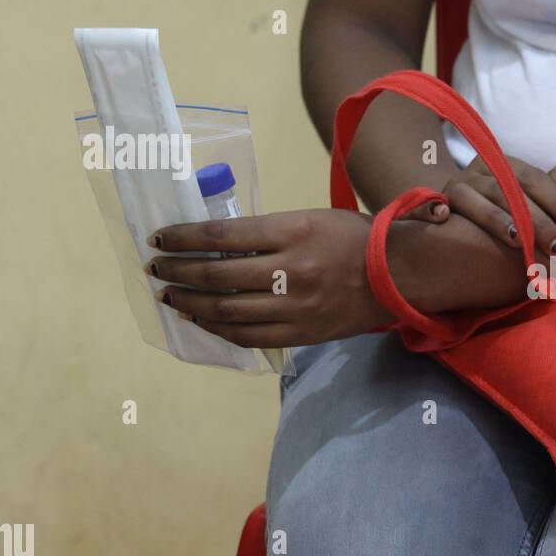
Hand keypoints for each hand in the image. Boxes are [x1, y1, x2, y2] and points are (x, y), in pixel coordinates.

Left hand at [145, 209, 392, 347]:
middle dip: (178, 270)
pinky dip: (218, 328)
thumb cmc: (354, 239)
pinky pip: (249, 335)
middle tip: (156, 267)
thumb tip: (216, 243)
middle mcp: (291, 271)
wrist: (399, 277)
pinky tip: (200, 318)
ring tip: (169, 293)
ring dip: (190, 301)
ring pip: (226, 309)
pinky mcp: (301, 333)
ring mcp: (295, 307)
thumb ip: (267, 231)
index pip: (222, 235)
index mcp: (292, 232)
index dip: (184, 238)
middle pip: (217, 274)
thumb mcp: (310, 219)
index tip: (160, 238)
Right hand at [410, 157, 555, 261]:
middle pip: (508, 192)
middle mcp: (477, 173)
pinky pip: (425, 206)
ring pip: (472, 200)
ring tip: (519, 243)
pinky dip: (430, 209)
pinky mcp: (431, 207)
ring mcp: (451, 190)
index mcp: (504, 165)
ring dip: (495, 219)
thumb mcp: (536, 198)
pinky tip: (442, 219)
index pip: (535, 180)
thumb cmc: (510, 214)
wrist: (458, 221)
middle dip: (537, 222)